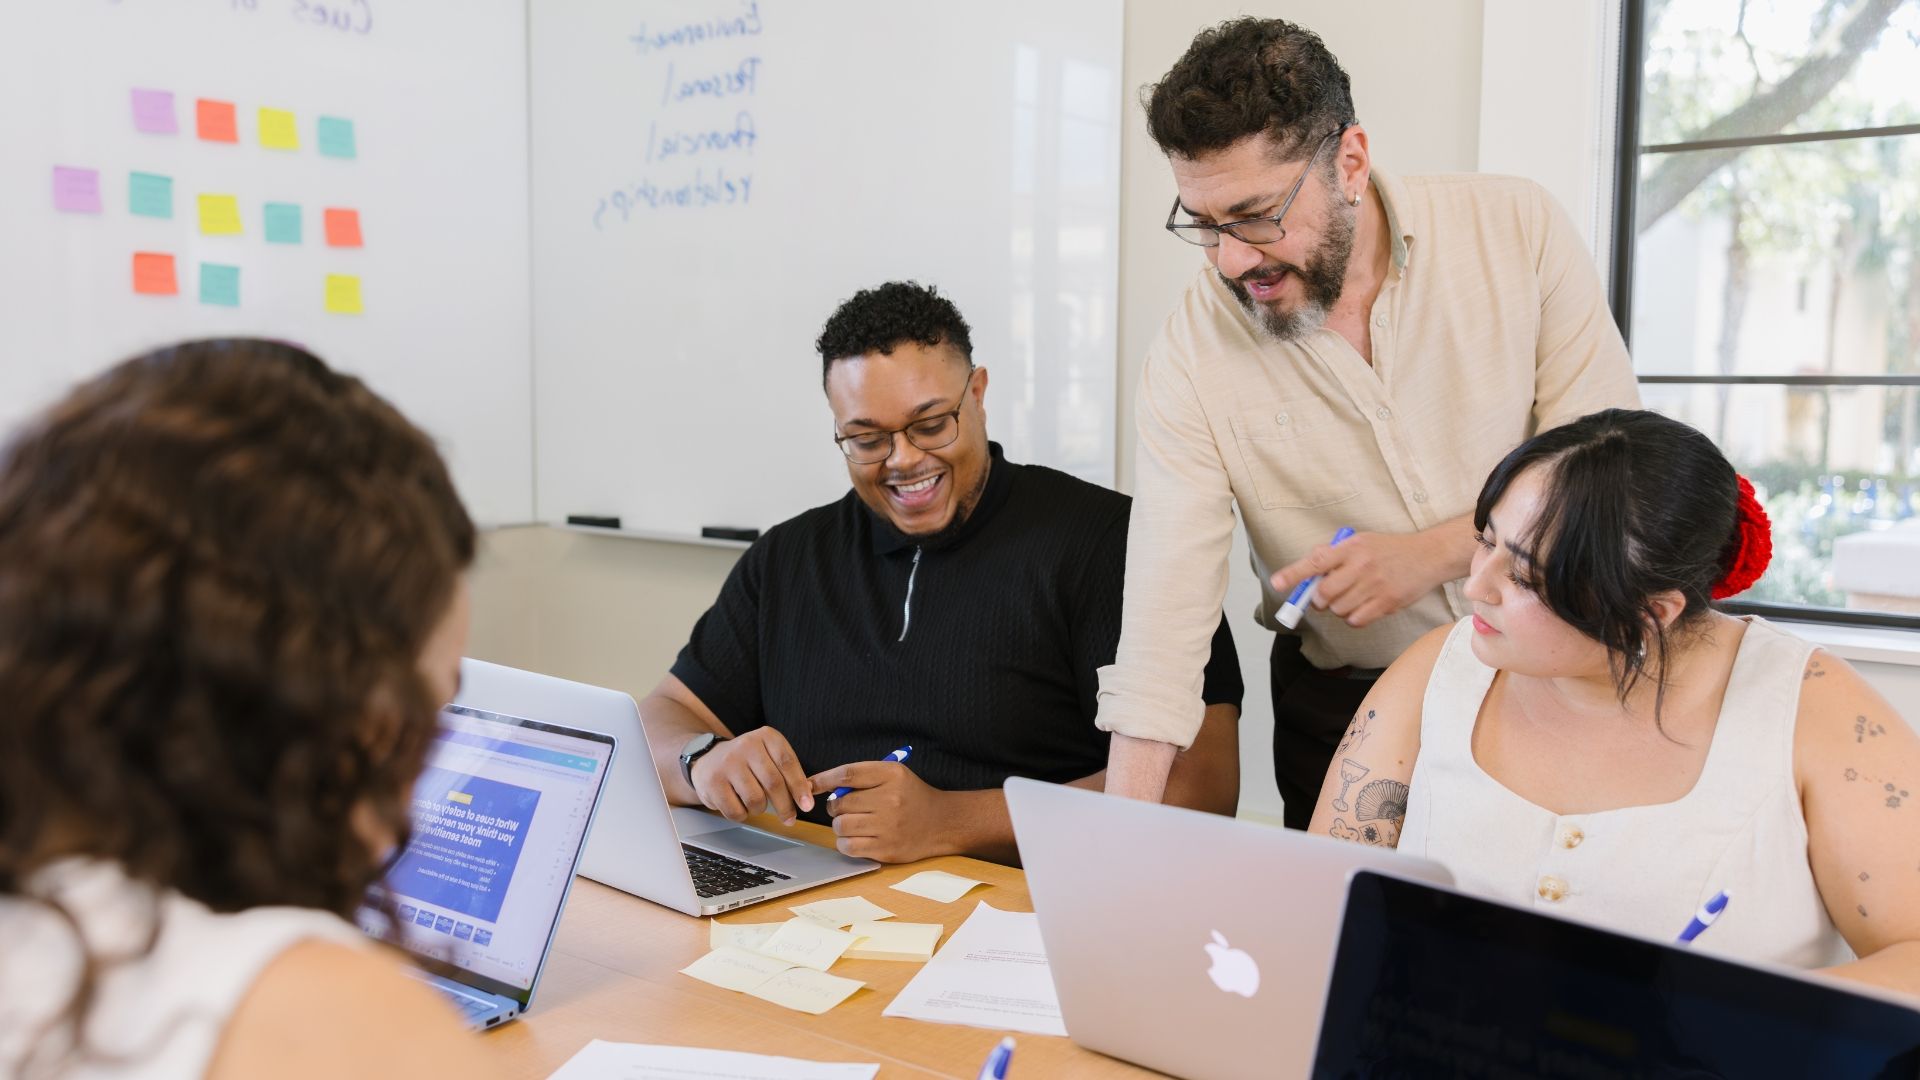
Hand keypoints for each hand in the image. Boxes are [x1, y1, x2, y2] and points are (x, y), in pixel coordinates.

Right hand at [689, 728, 813, 824]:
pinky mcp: (713, 783)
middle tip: (790, 818)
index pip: (787, 762)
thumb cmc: (747, 763)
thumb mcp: (768, 756)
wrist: (707, 760)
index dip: (799, 786)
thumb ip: (787, 773)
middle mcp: (746, 745)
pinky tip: (739, 805)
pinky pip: (736, 811)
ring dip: (760, 809)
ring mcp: (728, 764)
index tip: (807, 805)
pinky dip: (742, 815)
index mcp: (766, 736)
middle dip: (785, 806)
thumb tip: (806, 797)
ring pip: (756, 799)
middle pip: (773, 783)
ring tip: (756, 803)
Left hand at [808, 760, 954, 862]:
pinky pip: (848, 847)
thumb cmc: (911, 796)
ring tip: (853, 824)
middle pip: (840, 803)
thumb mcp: (893, 775)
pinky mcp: (887, 849)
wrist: (942, 822)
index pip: (847, 774)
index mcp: (891, 774)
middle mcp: (890, 799)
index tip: (810, 784)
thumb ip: (862, 777)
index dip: (823, 779)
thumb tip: (821, 786)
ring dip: (840, 826)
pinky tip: (856, 838)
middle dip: (836, 807)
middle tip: (845, 809)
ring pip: (841, 826)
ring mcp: (889, 826)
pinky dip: (845, 843)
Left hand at [1270, 530, 1448, 628]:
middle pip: (1323, 594)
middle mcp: (1361, 565)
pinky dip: (1353, 618)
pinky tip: (1362, 606)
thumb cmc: (1389, 549)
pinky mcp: (1387, 603)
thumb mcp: (1361, 541)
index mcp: (1351, 547)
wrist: (1428, 556)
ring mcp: (1374, 585)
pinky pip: (1356, 621)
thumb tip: (1307, 569)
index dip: (1293, 574)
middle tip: (1325, 597)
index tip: (1276, 583)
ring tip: (1351, 597)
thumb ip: (1334, 554)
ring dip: (1338, 609)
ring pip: (1338, 610)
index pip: (1315, 562)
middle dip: (1319, 600)